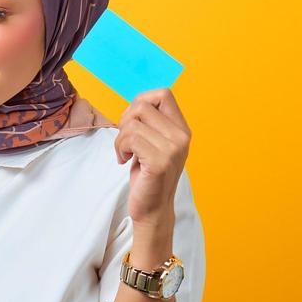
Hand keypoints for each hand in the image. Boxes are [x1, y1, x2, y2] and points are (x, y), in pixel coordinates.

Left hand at [114, 87, 190, 227]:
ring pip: (132, 123)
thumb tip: (134, 103)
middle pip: (142, 105)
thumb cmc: (148, 174)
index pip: (163, 93)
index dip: (140, 102)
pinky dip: (120, 148)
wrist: (153, 208)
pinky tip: (125, 161)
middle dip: (125, 120)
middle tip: (125, 140)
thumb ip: (150, 123)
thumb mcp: (153, 143)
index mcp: (181, 129)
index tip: (132, 122)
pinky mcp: (160, 162)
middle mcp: (181, 136)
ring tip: (125, 153)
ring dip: (120, 139)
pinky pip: (130, 139)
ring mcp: (173, 149)